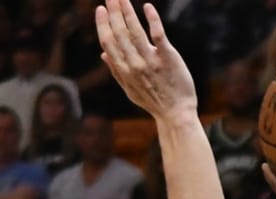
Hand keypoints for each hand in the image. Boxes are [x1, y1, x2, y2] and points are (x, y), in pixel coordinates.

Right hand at [96, 0, 194, 117]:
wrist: (175, 112)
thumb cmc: (153, 100)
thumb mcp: (130, 89)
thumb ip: (116, 70)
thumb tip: (103, 54)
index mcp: (124, 71)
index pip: (109, 43)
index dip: (103, 25)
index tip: (100, 9)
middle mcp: (134, 65)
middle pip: (121, 34)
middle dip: (114, 13)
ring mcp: (150, 61)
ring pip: (136, 32)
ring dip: (128, 12)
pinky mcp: (167, 57)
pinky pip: (158, 35)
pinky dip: (152, 20)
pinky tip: (147, 7)